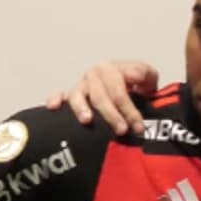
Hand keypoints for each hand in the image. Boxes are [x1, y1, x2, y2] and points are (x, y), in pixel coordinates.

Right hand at [45, 61, 160, 135]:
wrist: (126, 87)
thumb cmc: (135, 85)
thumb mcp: (147, 77)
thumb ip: (145, 75)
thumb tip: (136, 77)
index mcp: (111, 69)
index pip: (119, 90)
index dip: (129, 110)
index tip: (138, 127)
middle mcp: (93, 75)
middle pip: (100, 97)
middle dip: (112, 115)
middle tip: (121, 131)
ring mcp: (80, 86)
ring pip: (78, 97)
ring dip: (82, 109)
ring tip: (87, 121)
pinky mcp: (69, 95)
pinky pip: (59, 96)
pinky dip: (55, 99)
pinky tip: (53, 106)